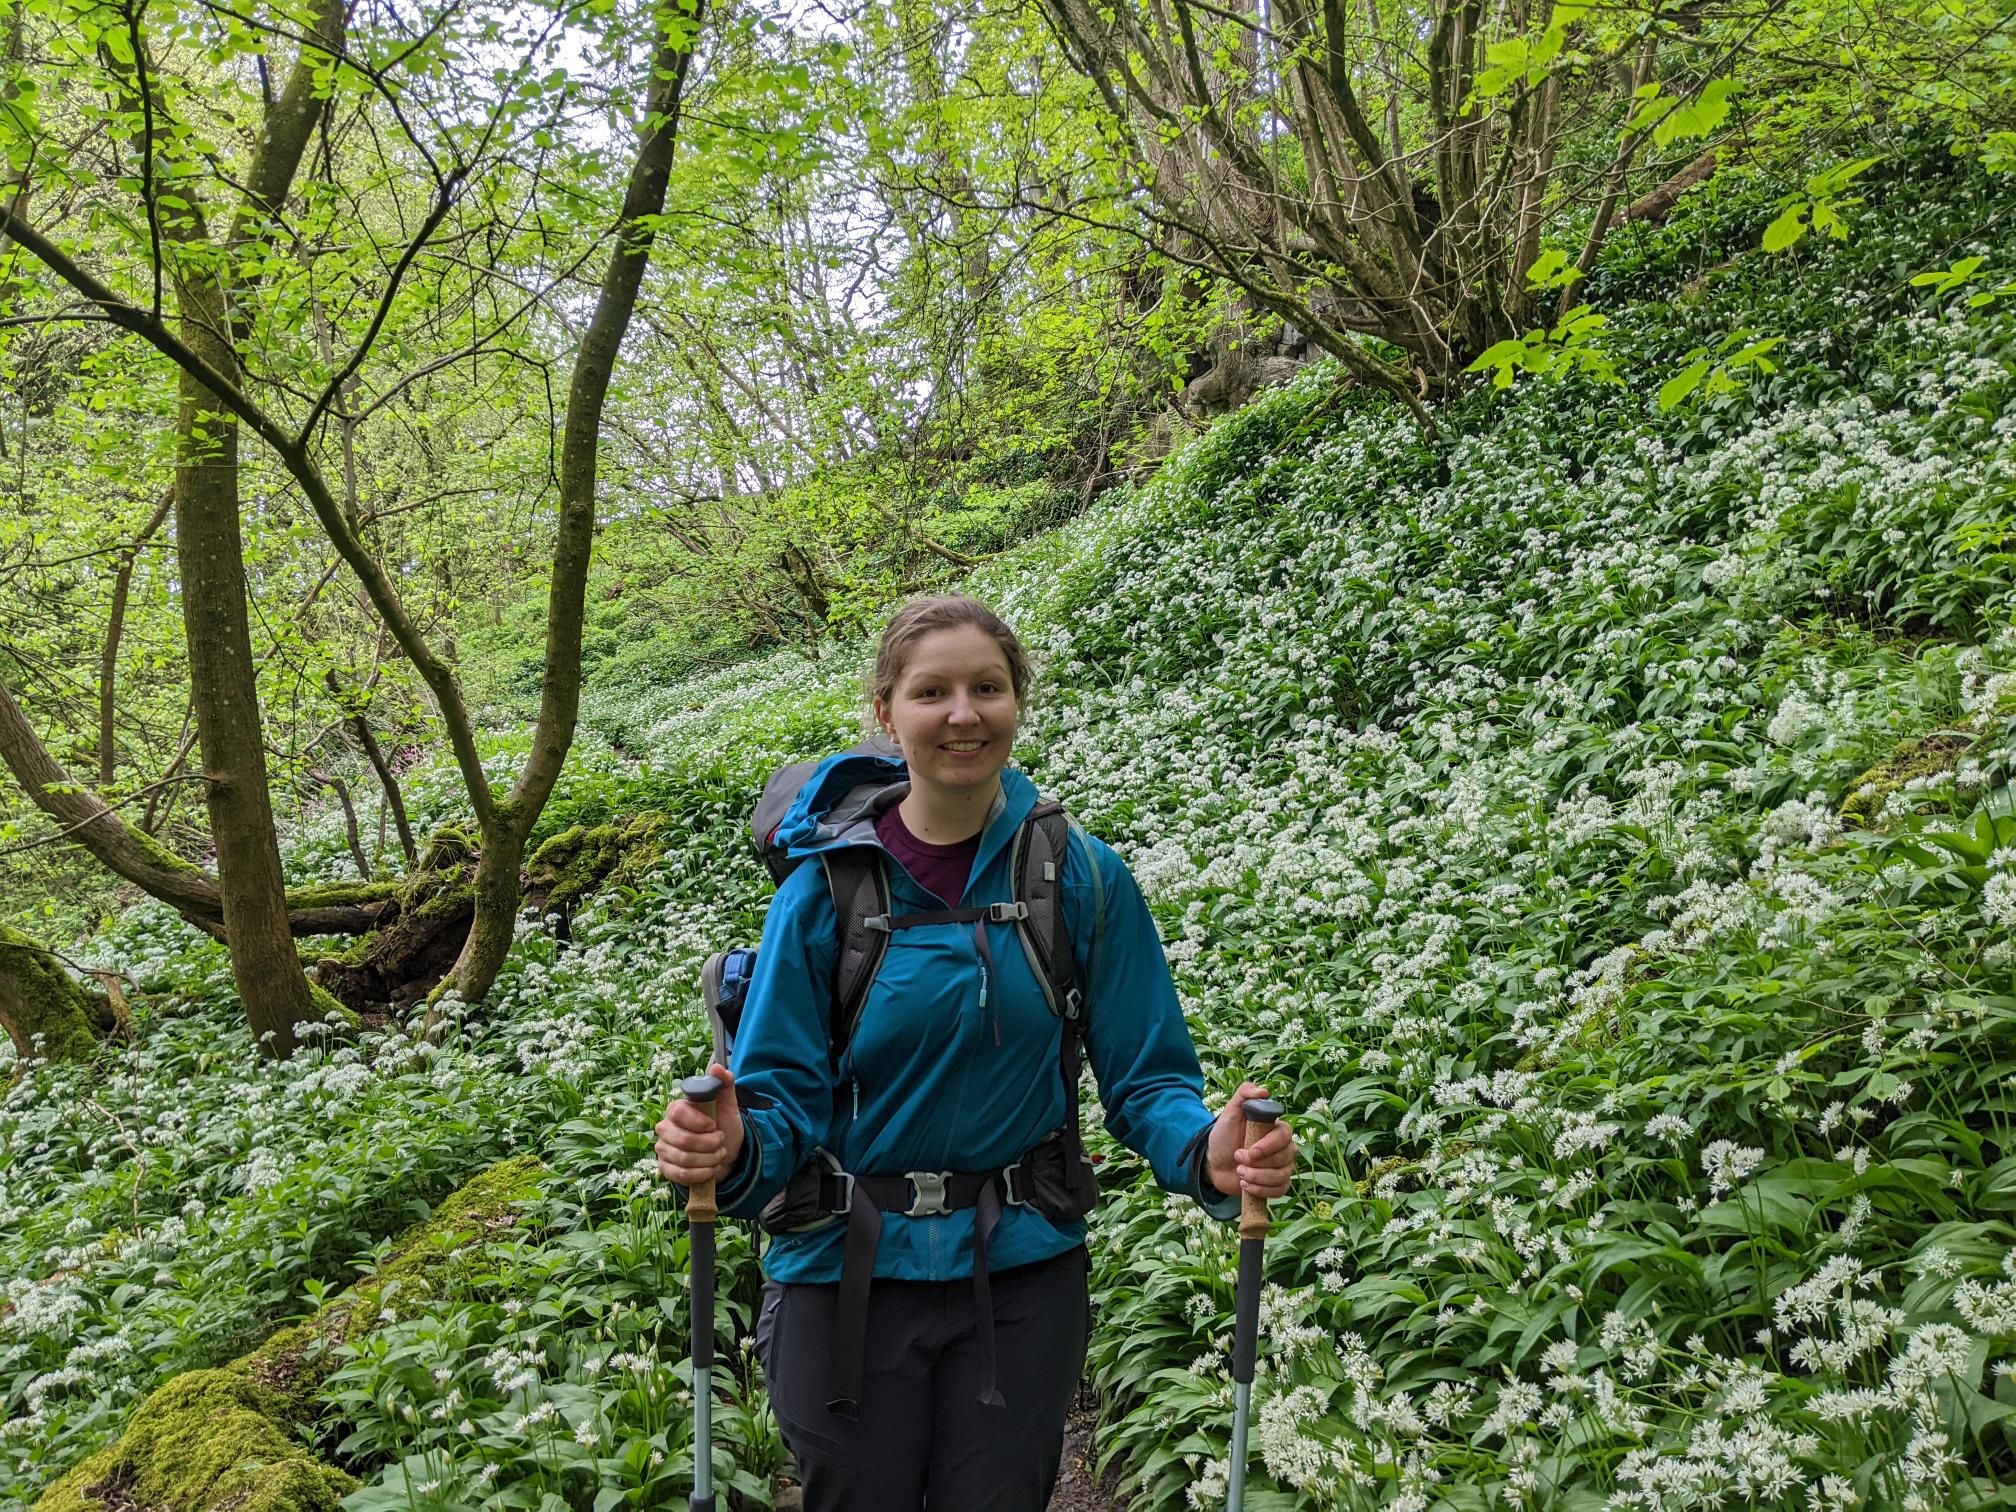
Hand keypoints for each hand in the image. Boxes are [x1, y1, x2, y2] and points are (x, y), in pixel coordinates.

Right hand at [654, 1062, 744, 1186]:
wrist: (726, 1153)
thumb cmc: (723, 1126)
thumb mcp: (729, 1105)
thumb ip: (725, 1083)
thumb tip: (717, 1067)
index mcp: (677, 1109)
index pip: (677, 1113)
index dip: (699, 1122)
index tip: (714, 1126)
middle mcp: (665, 1127)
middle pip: (682, 1140)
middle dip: (709, 1145)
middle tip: (720, 1142)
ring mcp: (663, 1149)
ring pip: (683, 1159)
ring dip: (709, 1160)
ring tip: (719, 1155)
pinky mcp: (665, 1169)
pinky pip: (680, 1175)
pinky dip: (701, 1174)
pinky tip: (710, 1169)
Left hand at [1204, 1081, 1294, 1199]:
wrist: (1215, 1163)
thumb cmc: (1224, 1136)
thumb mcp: (1229, 1112)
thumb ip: (1244, 1094)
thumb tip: (1264, 1091)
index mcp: (1276, 1128)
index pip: (1286, 1135)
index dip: (1269, 1145)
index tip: (1249, 1151)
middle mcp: (1284, 1147)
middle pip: (1286, 1157)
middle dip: (1258, 1163)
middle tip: (1238, 1159)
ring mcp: (1283, 1167)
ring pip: (1282, 1176)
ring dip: (1257, 1177)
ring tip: (1239, 1173)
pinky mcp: (1277, 1184)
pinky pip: (1280, 1190)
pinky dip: (1261, 1190)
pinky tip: (1245, 1185)